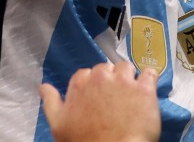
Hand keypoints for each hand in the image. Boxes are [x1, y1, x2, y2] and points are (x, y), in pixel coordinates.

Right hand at [39, 63, 160, 141]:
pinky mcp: (145, 89)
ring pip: (127, 68)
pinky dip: (149, 79)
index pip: (86, 73)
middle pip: (107, 68)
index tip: (96, 99)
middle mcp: (101, 77)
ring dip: (128, 78)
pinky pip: (149, 73)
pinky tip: (146, 91)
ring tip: (130, 96)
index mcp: (80, 84)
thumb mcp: (59, 125)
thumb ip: (51, 102)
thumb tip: (43, 87)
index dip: (92, 86)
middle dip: (110, 80)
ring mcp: (124, 81)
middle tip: (113, 100)